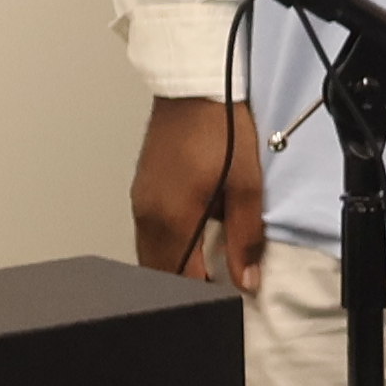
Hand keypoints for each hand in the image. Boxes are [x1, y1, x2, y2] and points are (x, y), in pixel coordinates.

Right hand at [131, 96, 262, 284]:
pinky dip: (166, 246)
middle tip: (214, 288)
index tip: (224, 299)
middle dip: (184, 287)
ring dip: (173, 266)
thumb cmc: (222, 129)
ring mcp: (140, 202)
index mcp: (172, 219)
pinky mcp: (140, 190)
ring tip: (202, 267)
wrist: (193, 87)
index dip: (203, 296)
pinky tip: (187, 239)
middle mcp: (148, 216)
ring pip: (149, 255)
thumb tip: (246, 279)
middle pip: (159, 273)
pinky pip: (147, 234)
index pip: (181, 281)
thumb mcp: (246, 186)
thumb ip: (245, 238)